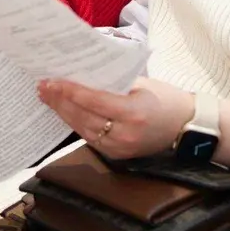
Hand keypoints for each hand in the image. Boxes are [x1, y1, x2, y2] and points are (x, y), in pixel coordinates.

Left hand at [38, 77, 195, 160]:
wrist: (186, 127)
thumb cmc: (166, 99)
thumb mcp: (143, 84)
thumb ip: (114, 82)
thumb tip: (83, 74)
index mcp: (133, 112)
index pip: (94, 101)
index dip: (70, 91)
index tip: (52, 81)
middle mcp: (124, 134)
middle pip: (83, 117)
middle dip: (61, 101)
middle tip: (43, 86)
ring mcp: (119, 148)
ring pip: (83, 129)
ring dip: (64, 113)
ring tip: (49, 98)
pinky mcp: (117, 155)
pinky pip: (90, 138)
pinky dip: (76, 123)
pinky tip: (65, 112)